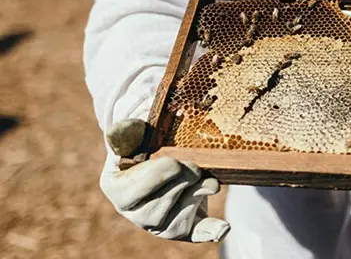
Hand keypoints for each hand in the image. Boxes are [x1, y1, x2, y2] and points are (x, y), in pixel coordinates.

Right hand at [100, 119, 229, 241]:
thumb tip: (128, 127)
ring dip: (200, 186)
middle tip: (193, 164)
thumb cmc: (145, 150)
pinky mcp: (183, 230)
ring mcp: (159, 226)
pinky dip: (212, 230)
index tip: (174, 160)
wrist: (160, 169)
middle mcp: (135, 214)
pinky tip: (223, 227)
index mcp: (117, 189)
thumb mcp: (134, 137)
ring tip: (199, 174)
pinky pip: (198, 233)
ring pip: (187, 207)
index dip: (167, 167)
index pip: (148, 180)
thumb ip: (129, 131)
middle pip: (171, 194)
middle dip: (188, 173)